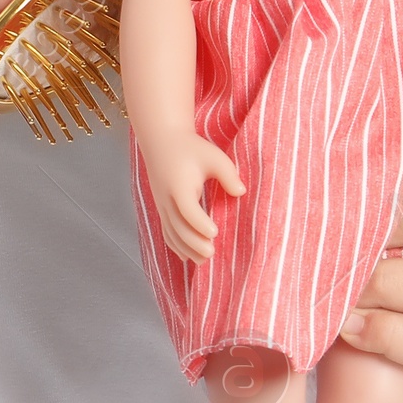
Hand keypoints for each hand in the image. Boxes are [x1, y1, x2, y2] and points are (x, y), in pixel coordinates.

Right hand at [138, 129, 245, 263]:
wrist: (162, 142)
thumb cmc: (192, 149)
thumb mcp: (214, 156)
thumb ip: (228, 174)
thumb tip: (241, 192)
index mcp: (179, 184)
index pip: (187, 208)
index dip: (199, 223)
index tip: (214, 233)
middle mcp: (167, 198)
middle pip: (178, 226)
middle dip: (193, 242)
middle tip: (211, 253)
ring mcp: (161, 205)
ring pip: (171, 233)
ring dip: (186, 249)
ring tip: (203, 260)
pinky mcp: (161, 209)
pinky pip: (166, 232)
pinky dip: (176, 246)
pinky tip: (188, 257)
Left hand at [337, 140, 402, 402]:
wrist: (381, 376)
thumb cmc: (370, 291)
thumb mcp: (371, 244)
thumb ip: (361, 206)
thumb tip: (305, 162)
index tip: (386, 157)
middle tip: (353, 229)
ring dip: (391, 284)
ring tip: (344, 289)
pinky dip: (389, 334)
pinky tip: (350, 327)